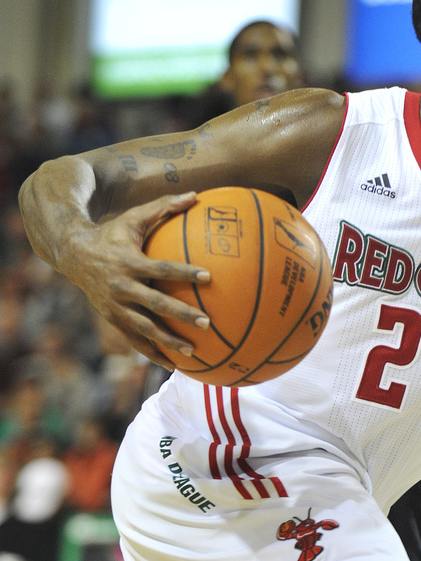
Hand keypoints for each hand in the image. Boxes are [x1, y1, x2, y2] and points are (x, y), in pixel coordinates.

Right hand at [60, 192, 209, 368]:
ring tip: (193, 352)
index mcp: (129, 262)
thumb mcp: (134, 217)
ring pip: (144, 329)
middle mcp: (121, 287)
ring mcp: (114, 307)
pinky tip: (173, 365)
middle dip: (181, 314)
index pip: (162, 269)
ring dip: (168, 341)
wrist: (72, 253)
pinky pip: (134, 340)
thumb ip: (164, 207)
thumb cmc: (111, 232)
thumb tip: (196, 195)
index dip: (185, 273)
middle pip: (155, 304)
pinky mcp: (111, 319)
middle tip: (206, 322)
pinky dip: (152, 353)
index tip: (209, 277)